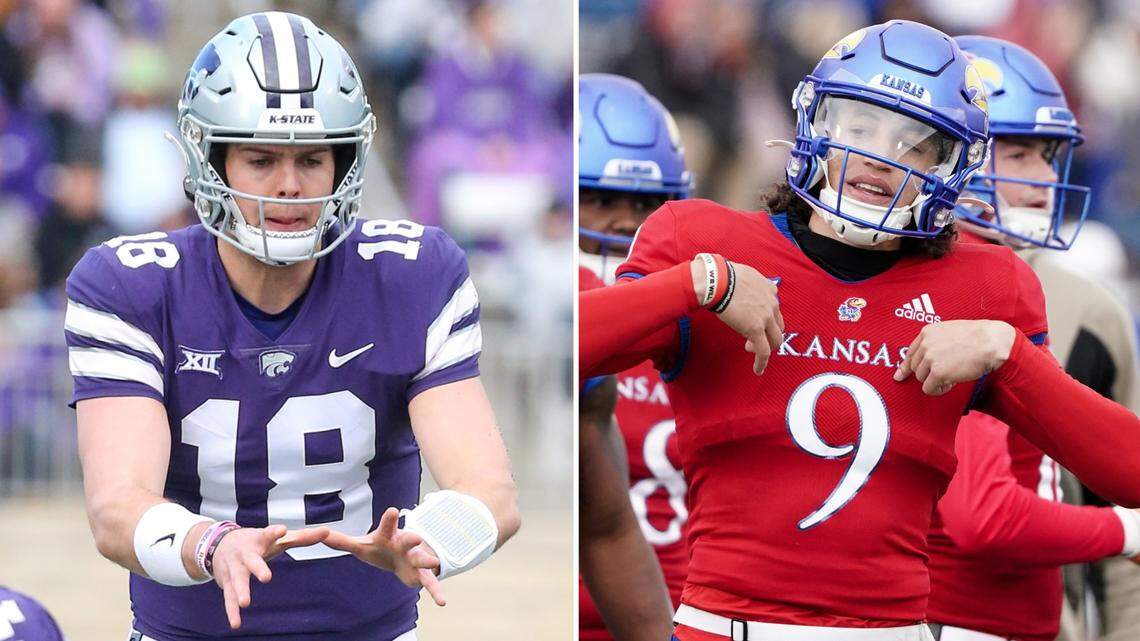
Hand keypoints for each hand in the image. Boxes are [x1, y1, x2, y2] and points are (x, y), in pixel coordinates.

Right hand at [210, 525, 329, 628]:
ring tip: (245, 603)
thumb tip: (327, 530)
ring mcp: (235, 569)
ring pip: (238, 580)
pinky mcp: (228, 583)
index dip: (274, 532)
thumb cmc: (257, 541)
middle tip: (266, 577)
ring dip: (241, 591)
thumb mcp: (277, 538)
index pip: (268, 534)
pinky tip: (236, 624)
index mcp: (260, 540)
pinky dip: (231, 611)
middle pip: (252, 561)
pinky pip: (229, 598)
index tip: (282, 530)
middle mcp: (246, 554)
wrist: (219, 544)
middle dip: (258, 568)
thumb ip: (303, 537)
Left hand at [324, 507, 445, 605]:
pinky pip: (429, 583)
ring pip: (422, 559)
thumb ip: (342, 542)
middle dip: (412, 538)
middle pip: (408, 540)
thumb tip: (321, 535)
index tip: (393, 510)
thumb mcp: (361, 545)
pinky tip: (442, 602)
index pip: (387, 526)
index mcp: (388, 536)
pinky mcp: (420, 574)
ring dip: (427, 560)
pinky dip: (436, 592)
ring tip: (433, 562)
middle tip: (417, 536)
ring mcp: (414, 558)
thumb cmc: (380, 548)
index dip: (390, 519)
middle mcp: (404, 544)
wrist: (402, 558)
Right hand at [697, 260, 782, 374]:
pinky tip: (758, 370)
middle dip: (768, 334)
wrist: (717, 281)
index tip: (753, 322)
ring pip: (775, 340)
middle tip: (752, 339)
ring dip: (765, 347)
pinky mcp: (756, 329)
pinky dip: (762, 362)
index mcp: (770, 289)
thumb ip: (748, 281)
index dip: (766, 318)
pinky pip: (764, 351)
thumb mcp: (743, 273)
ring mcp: (766, 317)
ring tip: (751, 351)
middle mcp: (772, 303)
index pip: (774, 308)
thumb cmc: (723, 275)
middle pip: (778, 325)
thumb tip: (738, 281)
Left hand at [894, 320, 1015, 394]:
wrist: (991, 341)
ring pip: (922, 379)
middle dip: (928, 373)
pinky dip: (939, 390)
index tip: (899, 376)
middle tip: (946, 373)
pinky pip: (929, 388)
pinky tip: (951, 384)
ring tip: (952, 376)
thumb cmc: (977, 336)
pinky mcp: (938, 372)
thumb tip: (927, 358)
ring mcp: (930, 359)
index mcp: (927, 333)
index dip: (905, 367)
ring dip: (935, 381)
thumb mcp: (950, 331)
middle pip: (916, 368)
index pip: (909, 353)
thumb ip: (936, 342)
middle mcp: (925, 345)